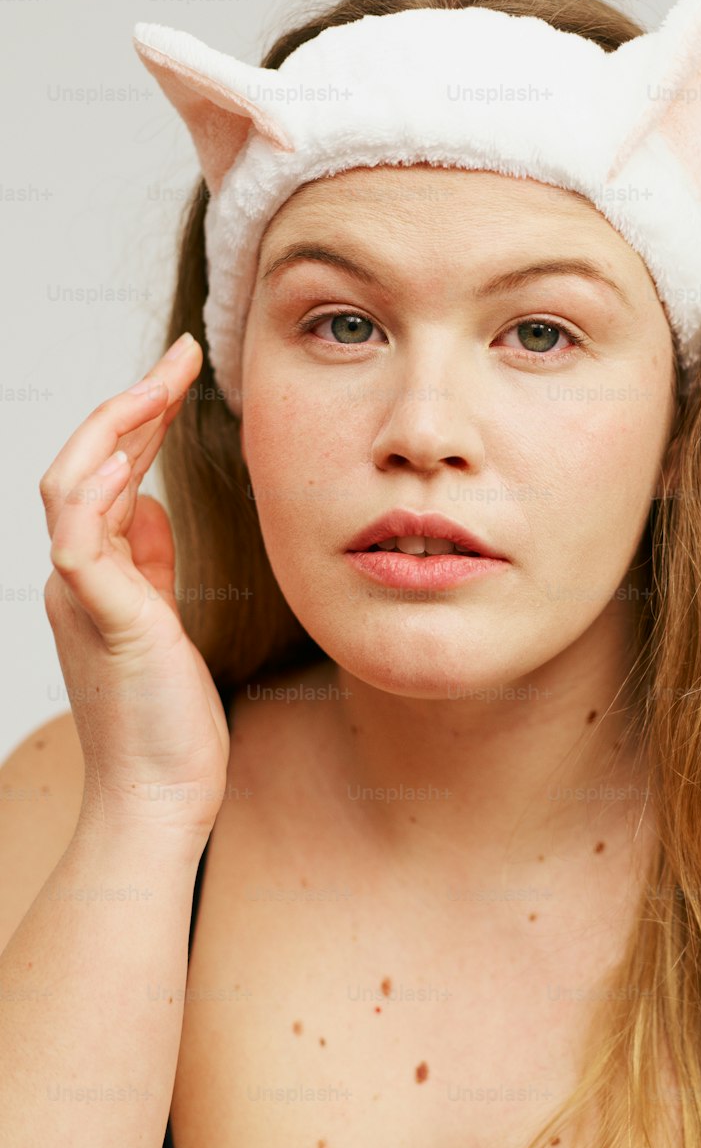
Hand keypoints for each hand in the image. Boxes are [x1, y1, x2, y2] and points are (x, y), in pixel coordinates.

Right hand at [40, 332, 230, 844]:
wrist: (161, 794)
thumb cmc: (168, 714)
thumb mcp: (162, 618)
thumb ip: (149, 561)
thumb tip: (148, 502)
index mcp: (96, 570)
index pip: (107, 471)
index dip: (141, 415)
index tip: (183, 371)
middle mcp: (79, 575)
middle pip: (85, 462)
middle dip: (134, 400)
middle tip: (184, 354)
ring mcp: (83, 595)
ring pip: (69, 486)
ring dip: (114, 426)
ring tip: (158, 382)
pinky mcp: (104, 620)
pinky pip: (80, 542)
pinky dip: (95, 493)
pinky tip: (128, 454)